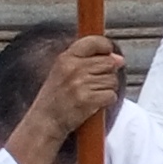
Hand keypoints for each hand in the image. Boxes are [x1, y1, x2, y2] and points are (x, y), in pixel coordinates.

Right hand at [3, 33, 125, 163]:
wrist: (44, 122)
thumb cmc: (54, 98)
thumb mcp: (62, 72)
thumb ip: (88, 61)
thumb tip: (118, 58)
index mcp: (65, 58)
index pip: (93, 41)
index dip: (105, 46)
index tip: (108, 53)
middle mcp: (73, 68)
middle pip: (109, 62)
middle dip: (108, 73)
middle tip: (94, 84)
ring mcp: (80, 84)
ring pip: (112, 80)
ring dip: (107, 89)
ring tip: (91, 94)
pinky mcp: (88, 100)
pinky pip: (111, 95)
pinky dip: (107, 101)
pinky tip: (94, 104)